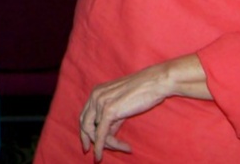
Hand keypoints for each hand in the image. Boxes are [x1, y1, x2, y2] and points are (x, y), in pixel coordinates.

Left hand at [79, 56, 208, 160]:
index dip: (85, 132)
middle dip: (90, 140)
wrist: (155, 82)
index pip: (85, 116)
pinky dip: (100, 147)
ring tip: (124, 148)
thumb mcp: (122, 104)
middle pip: (84, 124)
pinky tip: (100, 156)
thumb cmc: (143, 91)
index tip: (89, 145)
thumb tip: (107, 134)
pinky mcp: (109, 111)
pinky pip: (100, 134)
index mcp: (96, 92)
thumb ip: (112, 119)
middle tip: (97, 154)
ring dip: (107, 145)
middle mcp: (95, 96)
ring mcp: (100, 103)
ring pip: (95, 132)